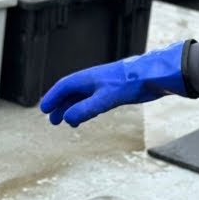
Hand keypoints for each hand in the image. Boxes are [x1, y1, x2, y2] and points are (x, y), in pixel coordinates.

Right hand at [39, 40, 191, 126]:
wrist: (154, 76)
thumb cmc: (131, 83)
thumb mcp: (105, 98)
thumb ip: (86, 109)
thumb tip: (67, 118)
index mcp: (87, 78)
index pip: (63, 87)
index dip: (52, 98)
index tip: (44, 110)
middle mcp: (93, 80)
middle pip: (70, 92)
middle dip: (60, 106)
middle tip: (53, 120)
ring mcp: (103, 85)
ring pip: (81, 97)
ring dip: (72, 109)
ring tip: (67, 123)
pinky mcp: (113, 91)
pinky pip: (92, 100)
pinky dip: (85, 109)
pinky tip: (87, 116)